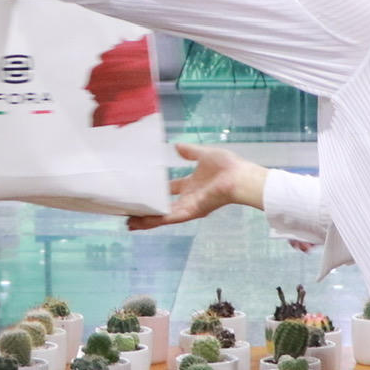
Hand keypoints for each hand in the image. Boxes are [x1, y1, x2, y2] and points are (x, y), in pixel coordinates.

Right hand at [126, 141, 267, 231]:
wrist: (240, 178)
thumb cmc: (228, 166)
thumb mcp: (204, 154)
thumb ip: (189, 152)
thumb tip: (176, 146)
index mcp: (192, 185)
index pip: (170, 188)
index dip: (157, 190)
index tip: (143, 190)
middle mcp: (188, 198)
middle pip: (163, 206)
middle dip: (148, 210)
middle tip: (130, 212)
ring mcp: (188, 207)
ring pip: (162, 216)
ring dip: (146, 219)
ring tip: (129, 222)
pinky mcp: (189, 212)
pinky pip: (167, 218)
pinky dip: (153, 221)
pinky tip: (138, 223)